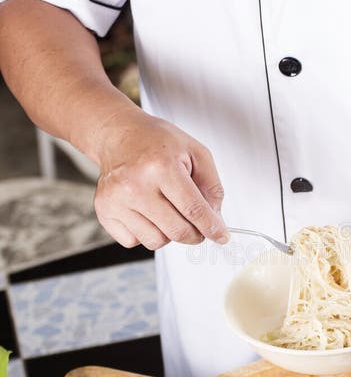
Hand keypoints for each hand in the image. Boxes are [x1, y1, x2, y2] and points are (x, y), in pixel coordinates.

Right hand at [94, 108, 228, 249]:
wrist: (119, 135)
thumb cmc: (158, 143)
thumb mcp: (196, 152)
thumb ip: (212, 187)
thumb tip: (216, 220)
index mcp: (160, 166)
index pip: (193, 209)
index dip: (212, 227)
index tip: (221, 237)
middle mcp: (135, 185)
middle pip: (177, 231)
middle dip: (195, 234)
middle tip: (197, 225)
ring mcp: (116, 200)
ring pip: (156, 241)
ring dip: (168, 232)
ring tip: (166, 209)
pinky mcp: (104, 210)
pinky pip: (134, 241)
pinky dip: (146, 232)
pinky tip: (146, 211)